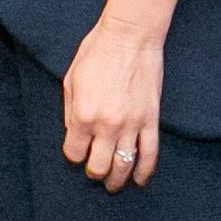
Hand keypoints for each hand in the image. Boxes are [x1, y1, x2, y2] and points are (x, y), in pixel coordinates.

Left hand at [61, 13, 164, 191]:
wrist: (130, 36)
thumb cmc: (97, 52)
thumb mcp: (71, 79)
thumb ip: (70, 110)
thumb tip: (72, 132)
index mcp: (82, 114)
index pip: (74, 152)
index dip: (74, 155)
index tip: (77, 152)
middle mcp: (106, 125)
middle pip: (98, 166)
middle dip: (94, 172)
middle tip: (94, 172)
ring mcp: (131, 124)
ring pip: (123, 165)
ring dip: (117, 179)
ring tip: (114, 184)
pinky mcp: (150, 120)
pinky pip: (149, 154)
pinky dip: (145, 171)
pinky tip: (140, 180)